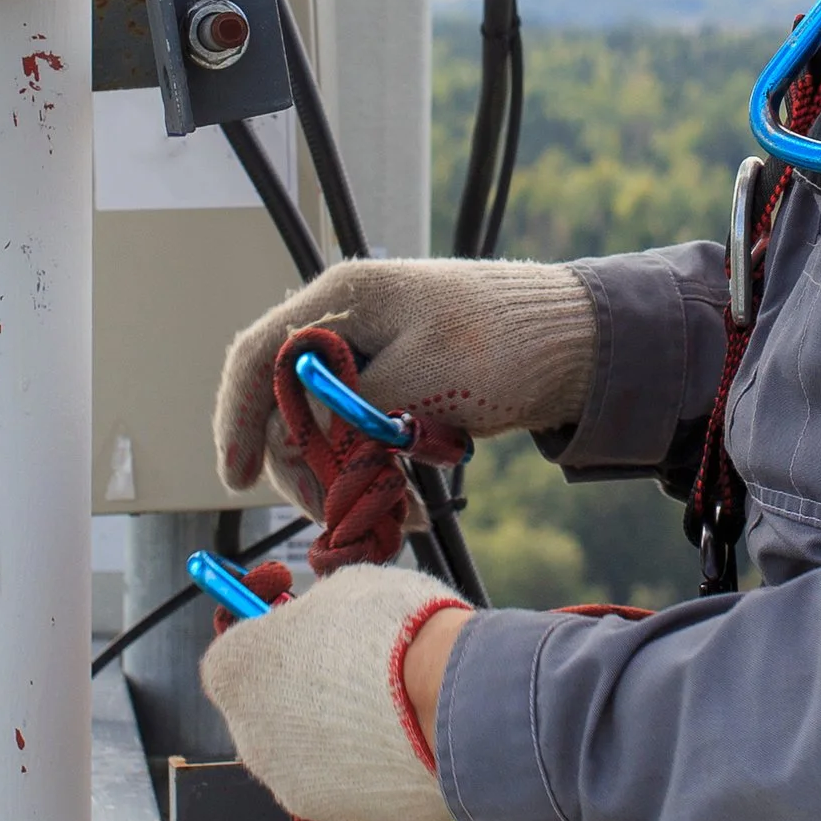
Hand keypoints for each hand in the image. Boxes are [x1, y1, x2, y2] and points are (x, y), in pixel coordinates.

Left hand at [202, 569, 465, 820]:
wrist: (456, 702)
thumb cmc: (396, 632)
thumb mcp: (342, 589)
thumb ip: (310, 614)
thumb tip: (314, 622)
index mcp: (235, 671)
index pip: (229, 658)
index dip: (265, 641)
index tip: (294, 631)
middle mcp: (248, 735)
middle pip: (263, 710)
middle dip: (297, 691)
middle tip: (348, 668)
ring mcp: (289, 782)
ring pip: (303, 752)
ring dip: (331, 732)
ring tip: (385, 706)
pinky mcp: (336, 815)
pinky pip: (343, 783)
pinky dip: (363, 766)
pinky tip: (400, 740)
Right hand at [213, 257, 597, 500]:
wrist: (585, 344)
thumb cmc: (507, 344)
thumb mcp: (421, 381)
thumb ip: (350, 412)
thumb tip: (302, 447)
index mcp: (343, 300)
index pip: (257, 355)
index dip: (235, 418)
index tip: (237, 478)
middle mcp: (348, 323)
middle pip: (285, 404)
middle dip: (305, 468)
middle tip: (337, 516)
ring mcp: (374, 355)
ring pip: (326, 429)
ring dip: (347, 479)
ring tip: (392, 520)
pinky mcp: (401, 387)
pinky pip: (364, 436)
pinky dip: (377, 474)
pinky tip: (408, 509)